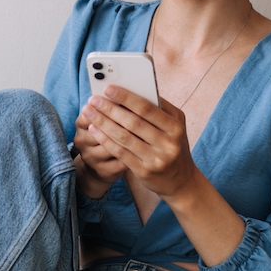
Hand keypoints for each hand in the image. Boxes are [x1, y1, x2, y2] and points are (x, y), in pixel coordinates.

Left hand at [83, 85, 199, 200]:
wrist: (182, 181)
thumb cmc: (173, 146)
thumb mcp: (174, 127)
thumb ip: (158, 109)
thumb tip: (132, 89)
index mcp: (175, 126)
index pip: (147, 108)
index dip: (126, 97)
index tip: (108, 88)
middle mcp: (168, 143)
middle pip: (133, 122)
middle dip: (110, 109)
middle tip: (93, 99)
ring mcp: (157, 159)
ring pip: (124, 137)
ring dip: (103, 123)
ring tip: (89, 112)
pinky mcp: (145, 172)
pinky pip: (121, 153)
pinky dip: (106, 140)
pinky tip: (94, 130)